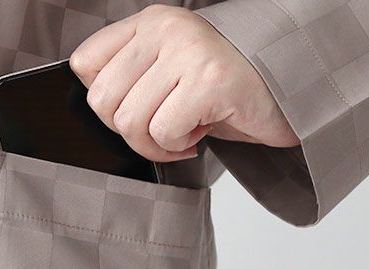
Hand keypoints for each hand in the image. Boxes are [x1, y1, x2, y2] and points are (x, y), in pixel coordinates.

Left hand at [69, 4, 300, 161]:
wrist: (285, 94)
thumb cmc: (221, 92)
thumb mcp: (166, 76)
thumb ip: (128, 80)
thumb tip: (95, 104)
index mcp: (149, 23)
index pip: (84, 64)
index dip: (104, 102)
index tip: (137, 110)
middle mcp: (166, 29)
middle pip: (101, 101)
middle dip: (130, 132)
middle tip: (163, 130)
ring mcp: (188, 51)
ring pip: (129, 122)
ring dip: (156, 144)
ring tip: (185, 131)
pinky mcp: (209, 80)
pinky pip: (163, 132)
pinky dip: (179, 146)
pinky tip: (200, 133)